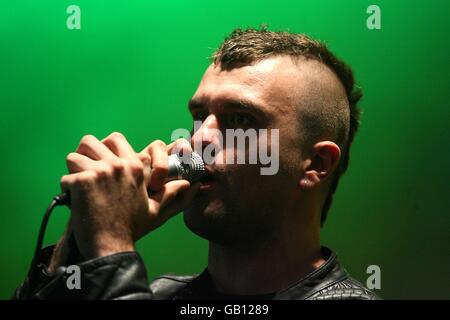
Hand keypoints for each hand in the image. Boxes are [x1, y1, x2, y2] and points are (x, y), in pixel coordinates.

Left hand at [59, 133, 198, 259]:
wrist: (113, 245)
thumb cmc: (132, 227)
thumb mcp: (154, 208)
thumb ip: (170, 193)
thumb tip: (189, 185)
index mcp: (135, 166)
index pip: (115, 139)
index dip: (105, 148)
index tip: (102, 163)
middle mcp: (118, 165)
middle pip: (90, 141)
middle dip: (84, 153)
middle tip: (85, 169)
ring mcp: (99, 172)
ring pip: (74, 156)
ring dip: (74, 170)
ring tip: (79, 184)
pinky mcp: (82, 182)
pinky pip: (66, 177)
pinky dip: (68, 190)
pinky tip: (75, 201)